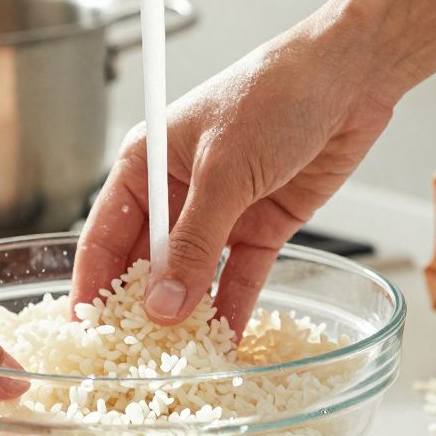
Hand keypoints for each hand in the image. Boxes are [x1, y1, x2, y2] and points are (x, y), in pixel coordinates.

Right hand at [73, 13, 403, 334]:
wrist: (350, 77)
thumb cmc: (274, 94)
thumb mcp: (223, 171)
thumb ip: (193, 244)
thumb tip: (162, 305)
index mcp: (146, 164)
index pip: (104, 235)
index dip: (92, 284)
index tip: (85, 329)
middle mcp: (176, 192)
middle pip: (146, 263)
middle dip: (141, 308)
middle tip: (133, 355)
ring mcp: (220, 213)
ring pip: (193, 276)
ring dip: (187, 314)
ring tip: (177, 357)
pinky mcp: (261, 228)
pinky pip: (239, 277)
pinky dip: (232, 306)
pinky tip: (224, 339)